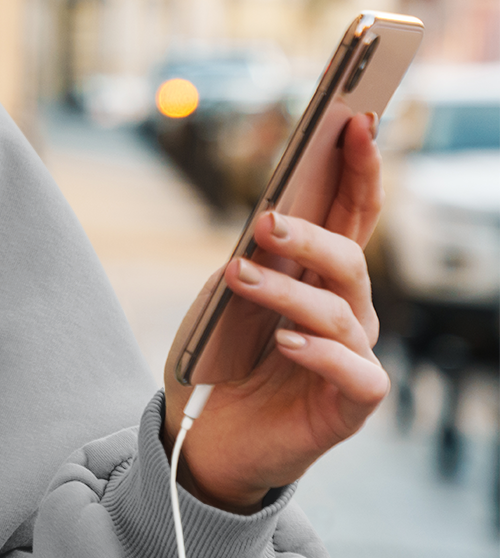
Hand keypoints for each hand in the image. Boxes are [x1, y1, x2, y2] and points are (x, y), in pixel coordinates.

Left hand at [162, 112, 389, 510]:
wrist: (200, 435)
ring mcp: (354, 358)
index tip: (353, 122)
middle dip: (314, 233)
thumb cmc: (217, 360)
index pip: (350, 214)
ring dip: (288, 290)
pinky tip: (284, 342)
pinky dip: (320, 353)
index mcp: (319, 277)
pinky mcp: (350, 405)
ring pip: (342, 310)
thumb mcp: (222, 298)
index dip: (358, 168)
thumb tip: (268, 222)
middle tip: (266, 220)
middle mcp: (347, 312)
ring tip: (240, 276)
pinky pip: (357, 372)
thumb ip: (251, 259)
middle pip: (352, 258)